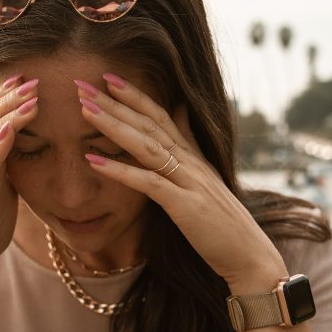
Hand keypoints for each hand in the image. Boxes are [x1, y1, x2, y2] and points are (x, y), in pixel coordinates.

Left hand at [75, 74, 285, 288]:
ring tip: (84, 109)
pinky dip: (120, 171)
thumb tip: (180, 109)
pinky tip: (93, 161)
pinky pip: (148, 183)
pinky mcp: (185, 206)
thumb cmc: (224, 223)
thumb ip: (191, 142)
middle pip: (148, 123)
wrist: (249, 255)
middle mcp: (191, 162)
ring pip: (147, 145)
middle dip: (115, 102)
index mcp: (193, 155)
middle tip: (82, 83)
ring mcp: (189, 181)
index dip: (135, 95)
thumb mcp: (207, 176)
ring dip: (113, 126)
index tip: (107, 77)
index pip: (160, 116)